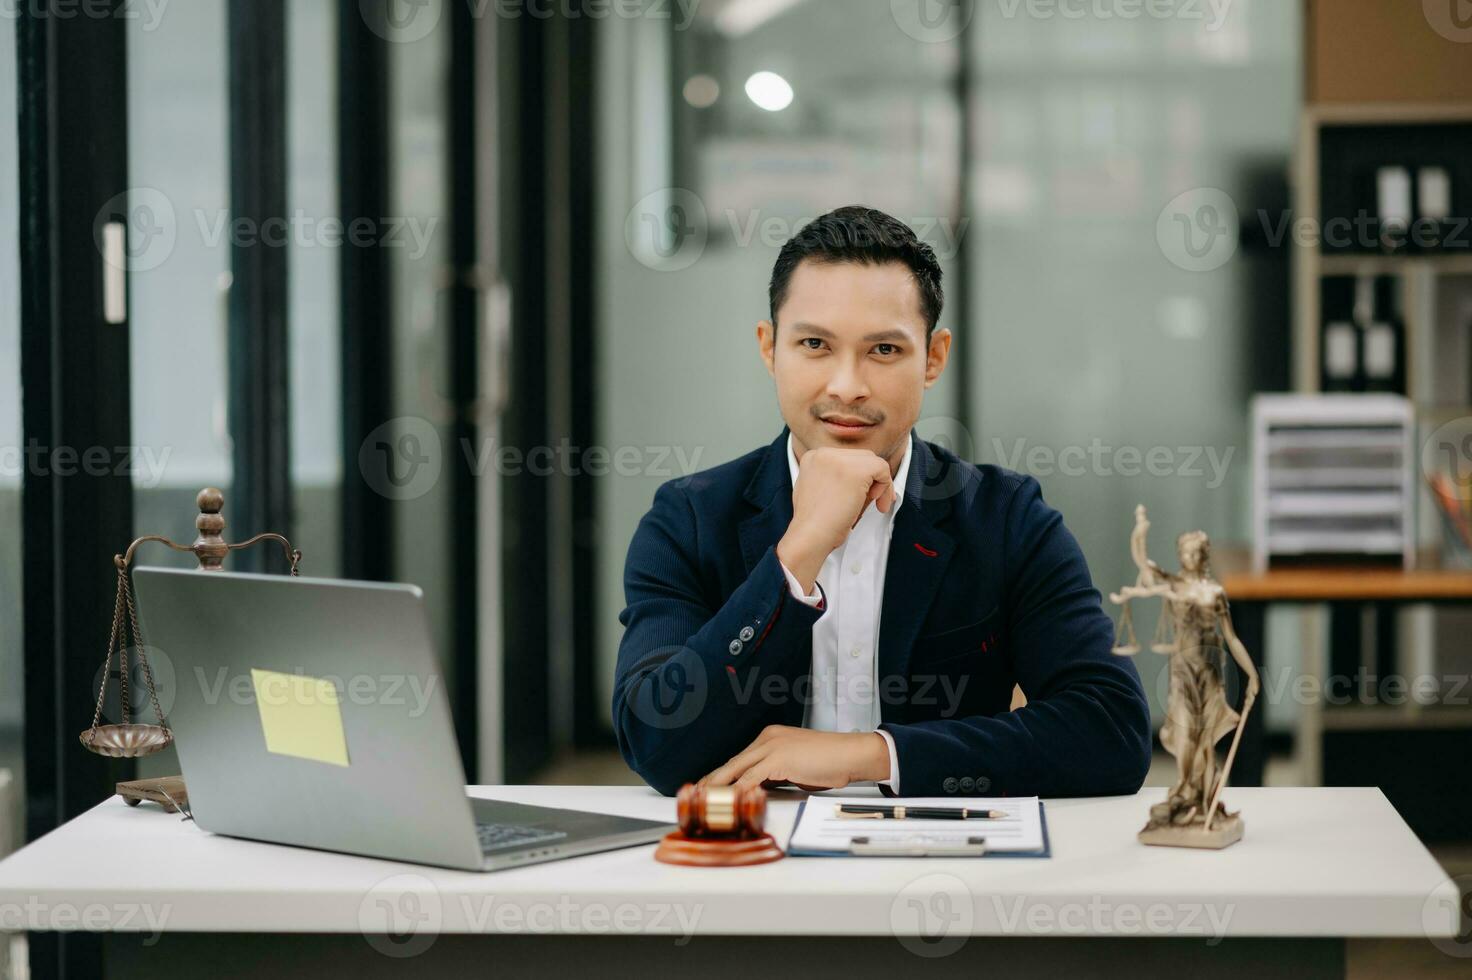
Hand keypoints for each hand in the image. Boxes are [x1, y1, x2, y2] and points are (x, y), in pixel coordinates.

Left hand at [700, 725, 890, 792]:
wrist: (851, 754)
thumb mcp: (796, 765)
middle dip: (713, 781)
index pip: (740, 759)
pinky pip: (751, 779)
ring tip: (706, 802)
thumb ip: (775, 774)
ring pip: (736, 770)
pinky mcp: (778, 759)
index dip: (723, 775)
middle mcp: (767, 739)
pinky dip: (738, 791)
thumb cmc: (830, 760)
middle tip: (697, 796)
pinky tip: (730, 802)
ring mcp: (771, 747)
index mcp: (770, 737)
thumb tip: (759, 790)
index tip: (711, 788)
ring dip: (719, 788)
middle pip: (732, 763)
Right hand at [777, 448, 896, 592]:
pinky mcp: (856, 470)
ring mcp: (838, 459)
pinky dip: (886, 486)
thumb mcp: (820, 493)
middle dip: (873, 479)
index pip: (847, 458)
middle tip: (876, 501)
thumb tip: (866, 481)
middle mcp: (823, 453)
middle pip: (862, 457)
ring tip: (876, 505)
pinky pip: (882, 468)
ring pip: (873, 461)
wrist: (810, 537)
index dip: (861, 477)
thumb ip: (835, 480)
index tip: (867, 496)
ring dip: (880, 484)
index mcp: (813, 458)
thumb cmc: (816, 525)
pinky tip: (878, 504)